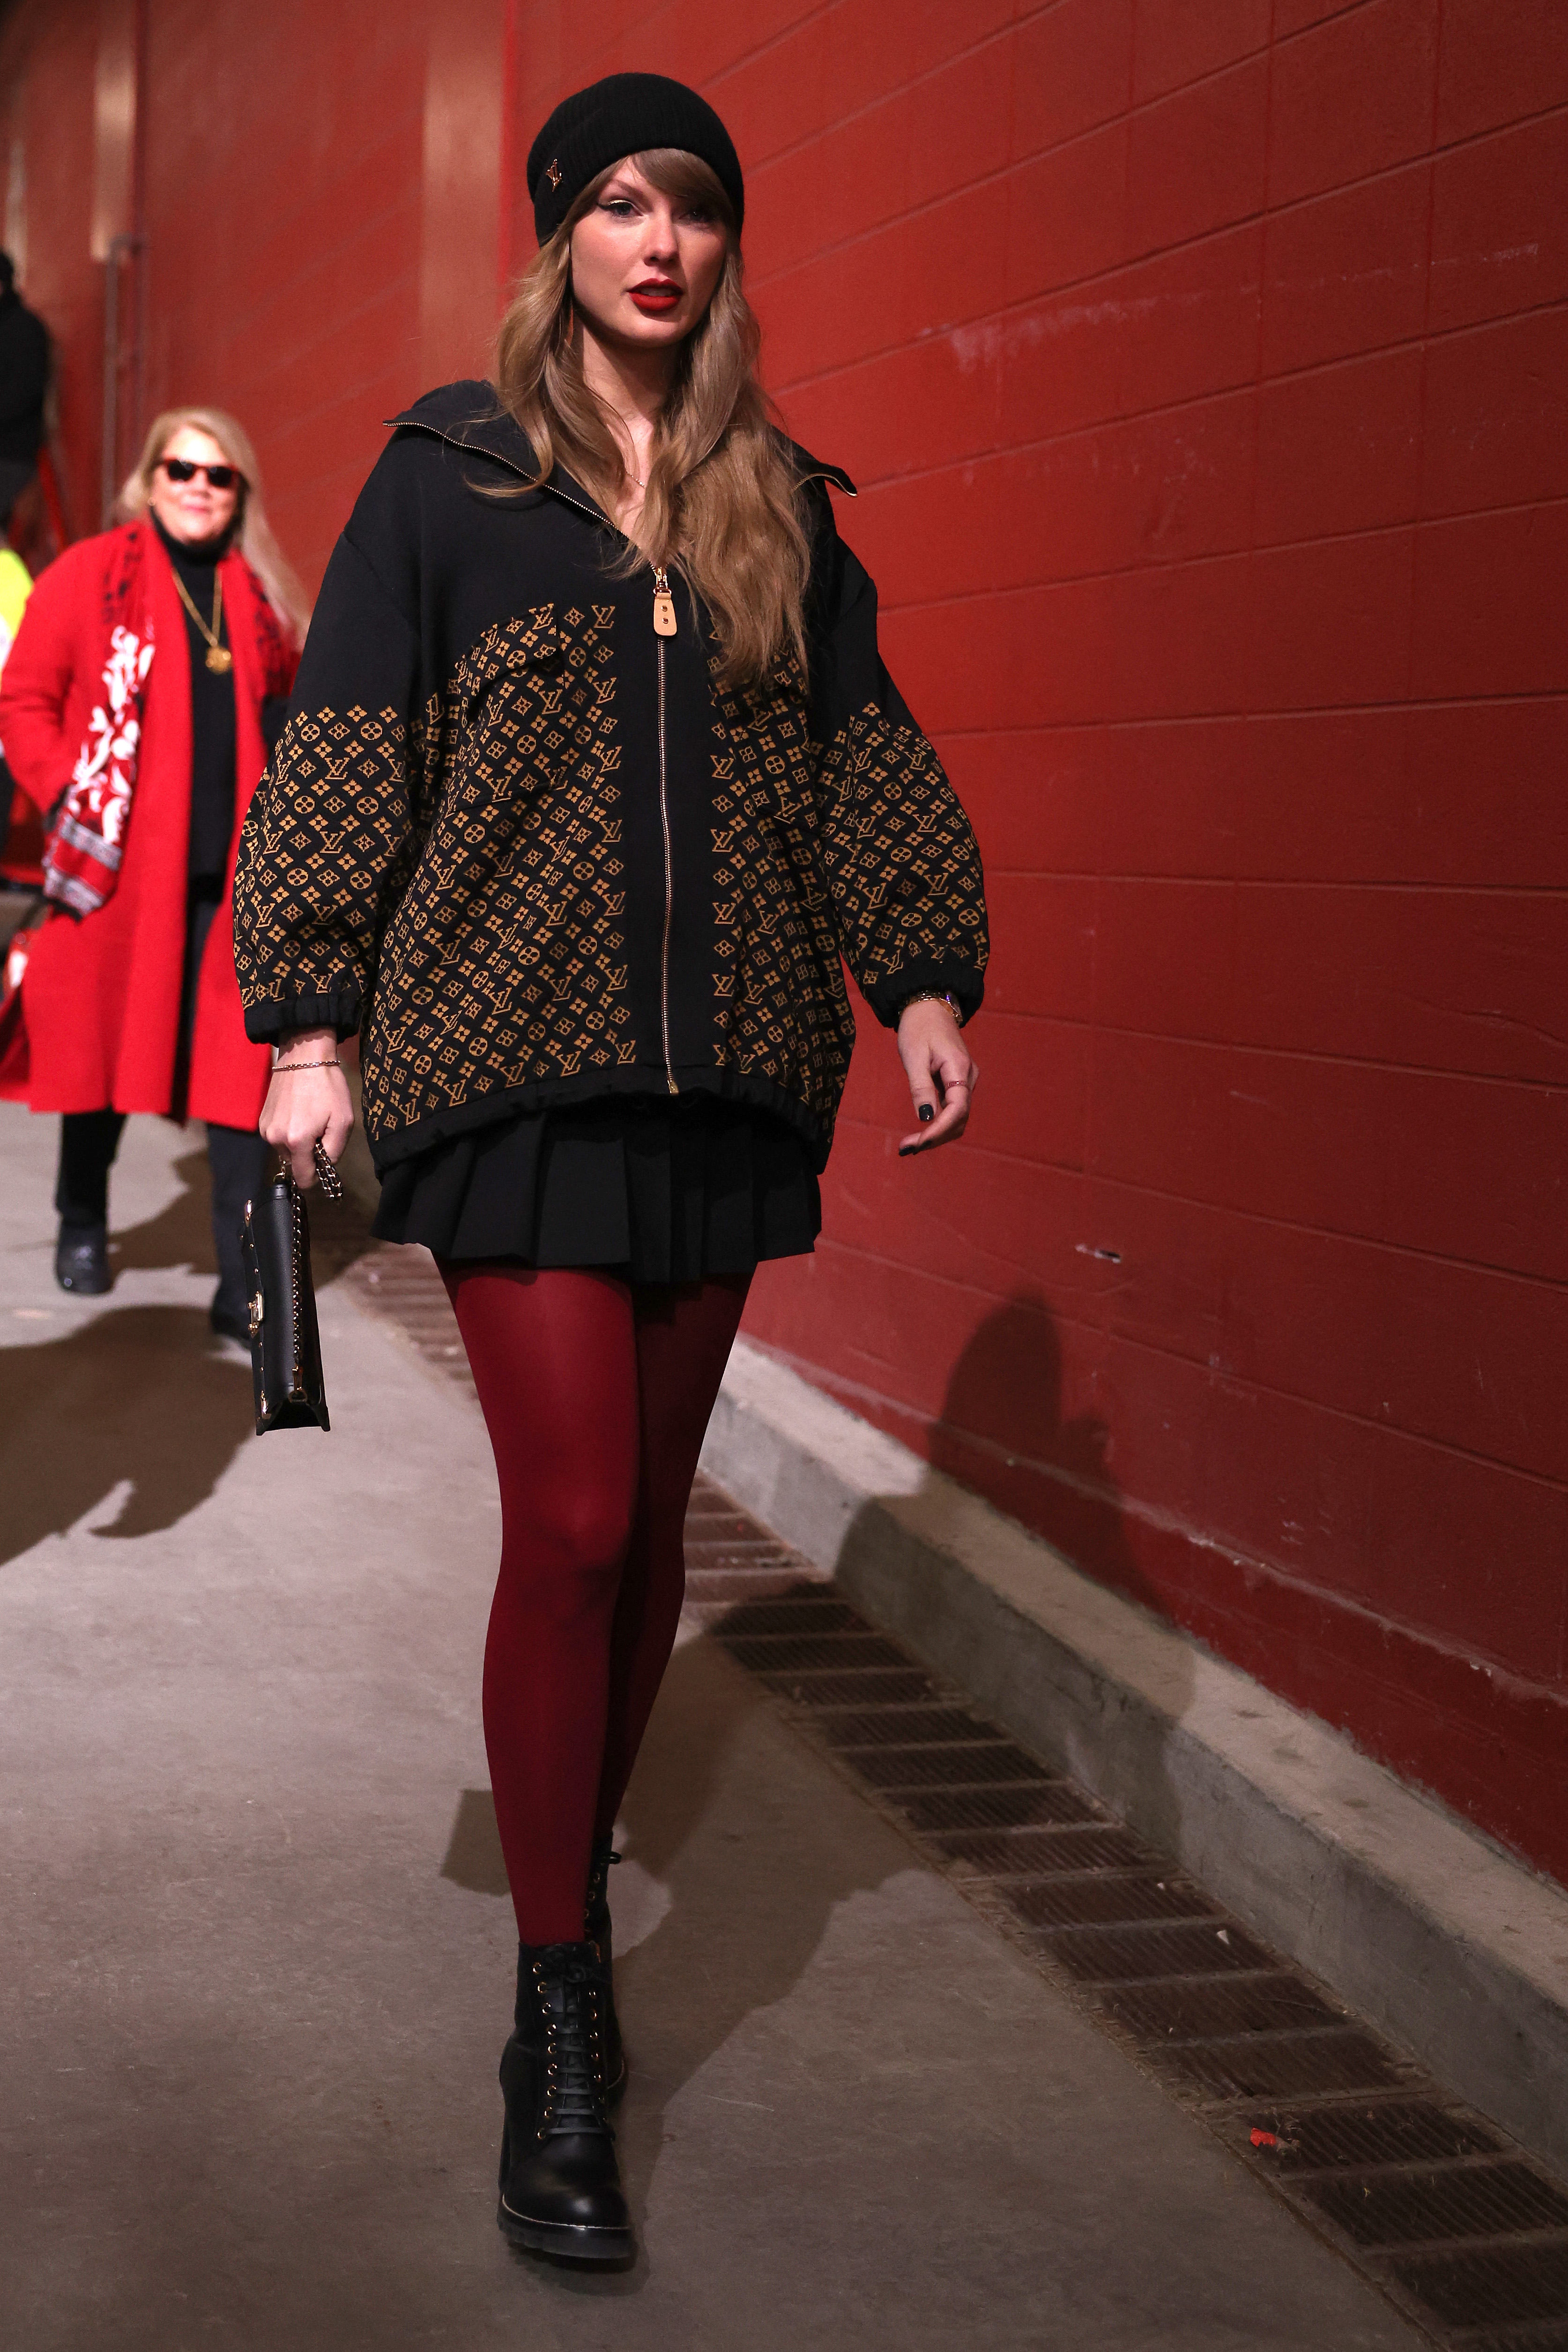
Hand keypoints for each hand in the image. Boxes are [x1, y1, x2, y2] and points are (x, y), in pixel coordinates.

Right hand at [259, 1026, 354, 1187]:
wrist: (303, 1057)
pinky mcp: (261, 1121)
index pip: (304, 1179)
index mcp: (296, 1141)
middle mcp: (276, 1139)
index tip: (324, 1161)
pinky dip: (289, 1132)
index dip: (317, 1176)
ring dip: (299, 1142)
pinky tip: (298, 1113)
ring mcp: (265, 1130)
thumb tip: (325, 1166)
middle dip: (309, 1153)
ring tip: (309, 1118)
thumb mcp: (343, 1121)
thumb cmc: (328, 1088)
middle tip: (320, 1129)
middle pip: (296, 1163)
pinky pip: (278, 1137)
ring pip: (287, 1151)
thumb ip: (335, 1151)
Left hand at [896, 998, 976, 1156]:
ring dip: (936, 1134)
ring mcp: (965, 1081)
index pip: (957, 1109)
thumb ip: (921, 1088)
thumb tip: (926, 1118)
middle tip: (906, 1148)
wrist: (928, 1007)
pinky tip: (920, 1131)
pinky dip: (938, 1123)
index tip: (917, 1144)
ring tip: (910, 1144)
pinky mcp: (958, 1083)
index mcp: (959, 1069)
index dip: (939, 1130)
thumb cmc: (918, 1028)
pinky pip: (952, 1110)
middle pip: (959, 1119)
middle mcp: (968, 1077)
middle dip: (935, 1137)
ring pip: (957, 1118)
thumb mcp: (914, 1057)